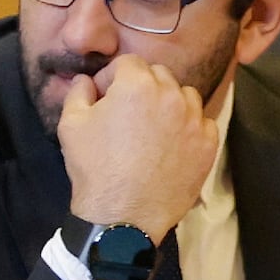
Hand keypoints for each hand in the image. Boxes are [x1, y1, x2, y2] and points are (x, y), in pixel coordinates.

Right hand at [56, 53, 225, 237]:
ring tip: (153, 128)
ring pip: (184, 96)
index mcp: (137, 84)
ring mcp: (194, 120)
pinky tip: (171, 145)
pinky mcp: (208, 145)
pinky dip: (188, 128)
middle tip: (128, 114)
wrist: (123, 217)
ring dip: (169, 103)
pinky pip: (202, 123)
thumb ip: (78, 92)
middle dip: (142, 87)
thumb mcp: (71, 125)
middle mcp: (171, 95)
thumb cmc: (94, 169)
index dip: (113, 77)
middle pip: (158, 75)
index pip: (128, 63)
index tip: (106, 97)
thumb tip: (86, 80)